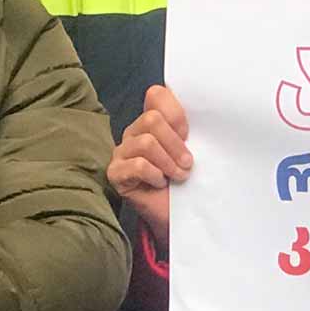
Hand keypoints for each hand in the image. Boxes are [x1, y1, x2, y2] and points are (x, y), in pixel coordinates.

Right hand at [108, 85, 191, 246]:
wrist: (180, 216)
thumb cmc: (187, 181)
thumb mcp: (193, 149)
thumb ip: (189, 127)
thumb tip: (194, 105)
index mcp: (153, 120)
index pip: (157, 95)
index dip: (176, 114)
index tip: (189, 135)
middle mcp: (134, 132)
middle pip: (153, 119)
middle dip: (176, 144)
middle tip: (187, 164)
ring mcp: (122, 152)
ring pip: (147, 142)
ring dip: (169, 163)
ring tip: (178, 177)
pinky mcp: (115, 173)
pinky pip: (138, 165)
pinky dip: (155, 175)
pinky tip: (160, 183)